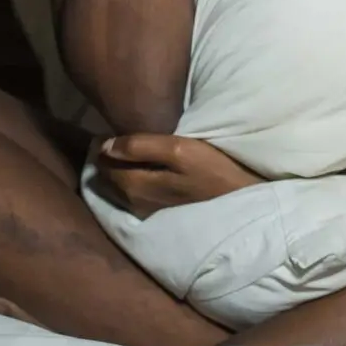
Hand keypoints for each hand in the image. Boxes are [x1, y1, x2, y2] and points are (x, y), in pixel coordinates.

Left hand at [93, 134, 263, 217]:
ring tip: (124, 152)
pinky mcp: (159, 217)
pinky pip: (131, 198)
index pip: (103, 164)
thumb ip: (141, 147)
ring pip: (118, 190)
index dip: (102, 146)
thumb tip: (104, 145)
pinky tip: (140, 171)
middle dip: (106, 159)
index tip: (107, 128)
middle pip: (107, 179)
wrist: (243, 205)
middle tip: (113, 137)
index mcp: (134, 187)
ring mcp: (146, 214)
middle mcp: (134, 205)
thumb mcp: (180, 150)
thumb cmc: (214, 171)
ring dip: (117, 171)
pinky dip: (128, 182)